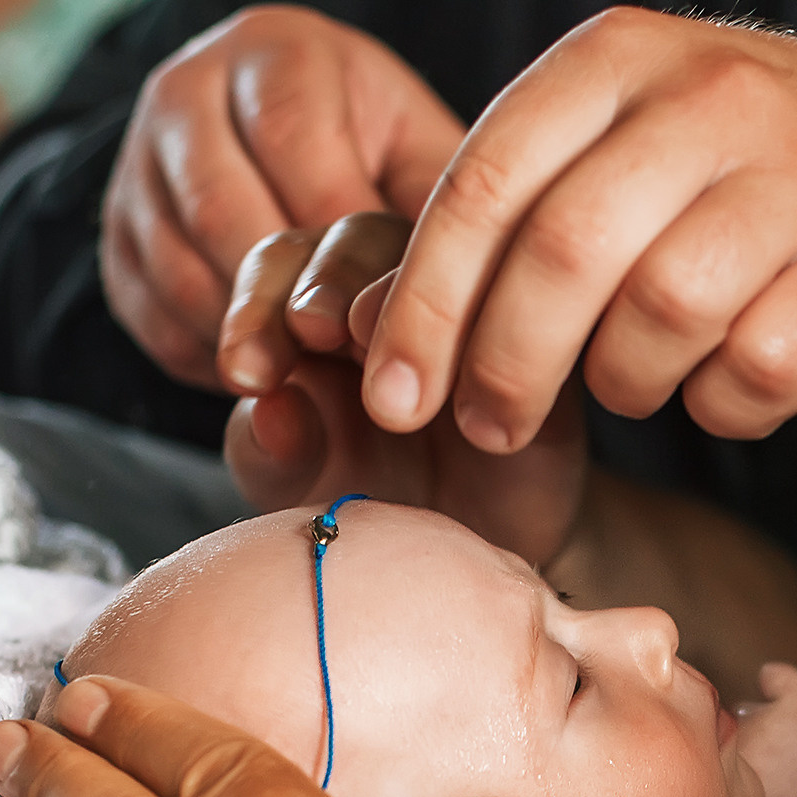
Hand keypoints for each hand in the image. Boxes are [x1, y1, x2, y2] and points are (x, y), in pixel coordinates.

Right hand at [103, 6, 462, 387]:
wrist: (280, 146)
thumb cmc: (377, 156)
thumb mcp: (421, 156)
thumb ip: (438, 206)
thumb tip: (444, 290)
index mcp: (276, 54)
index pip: (293, 139)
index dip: (337, 235)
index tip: (381, 309)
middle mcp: (188, 92)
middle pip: (220, 206)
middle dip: (283, 299)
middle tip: (340, 368)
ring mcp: (137, 164)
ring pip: (178, 264)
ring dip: (243, 334)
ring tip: (306, 382)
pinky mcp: (115, 237)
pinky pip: (149, 309)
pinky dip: (205, 354)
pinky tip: (262, 381)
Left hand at [219, 216, 587, 561]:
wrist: (485, 559)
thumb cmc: (383, 516)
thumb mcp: (302, 495)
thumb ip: (269, 453)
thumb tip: (268, 413)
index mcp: (320, 311)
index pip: (284, 265)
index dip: (256, 305)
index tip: (246, 373)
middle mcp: (396, 296)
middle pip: (360, 237)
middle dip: (325, 278)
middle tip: (310, 328)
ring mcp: (477, 311)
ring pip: (450, 250)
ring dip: (405, 291)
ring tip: (374, 348)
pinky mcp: (550, 348)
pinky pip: (532, 306)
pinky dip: (496, 329)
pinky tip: (464, 394)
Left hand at [353, 6, 796, 452]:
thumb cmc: (711, 173)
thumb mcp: (610, 139)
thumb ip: (512, 208)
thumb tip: (383, 335)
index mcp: (617, 60)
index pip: (487, 183)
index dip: (427, 304)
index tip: (392, 395)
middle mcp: (710, 100)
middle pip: (566, 253)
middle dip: (506, 364)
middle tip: (487, 429)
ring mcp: (795, 181)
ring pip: (660, 317)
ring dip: (623, 384)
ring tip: (629, 384)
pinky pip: (752, 372)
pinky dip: (717, 408)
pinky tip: (717, 387)